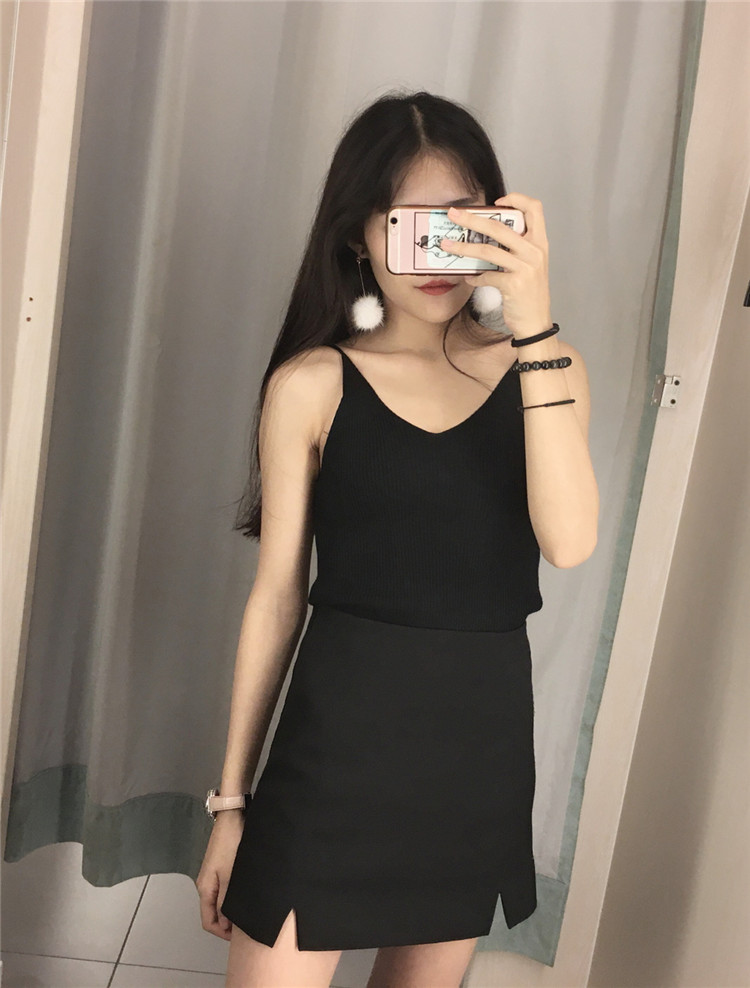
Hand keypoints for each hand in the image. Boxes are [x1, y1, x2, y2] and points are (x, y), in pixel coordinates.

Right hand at [195, 810, 244, 939]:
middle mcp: (207, 884)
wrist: (232, 817)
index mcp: (205, 889)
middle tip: (246, 925)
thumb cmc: (231, 846)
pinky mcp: (222, 867)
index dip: (222, 933)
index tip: (239, 936)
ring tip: (248, 911)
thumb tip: (226, 924)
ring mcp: (214, 875)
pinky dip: (233, 897)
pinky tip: (246, 895)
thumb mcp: (230, 876)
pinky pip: (225, 890)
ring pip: (220, 901)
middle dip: (228, 923)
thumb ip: (226, 901)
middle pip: (213, 913)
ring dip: (232, 909)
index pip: (208, 922)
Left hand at [440, 192, 551, 337]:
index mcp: (540, 242)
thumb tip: (486, 234)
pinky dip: (474, 277)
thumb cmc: (529, 294)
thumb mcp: (531, 265)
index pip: (535, 208)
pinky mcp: (514, 284)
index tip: (496, 202)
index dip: (516, 199)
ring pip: (488, 250)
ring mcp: (525, 268)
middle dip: (472, 218)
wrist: (536, 324)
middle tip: (453, 215)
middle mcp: (535, 251)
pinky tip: (468, 279)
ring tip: (447, 245)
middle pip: (499, 226)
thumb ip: (517, 248)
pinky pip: (486, 275)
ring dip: (463, 247)